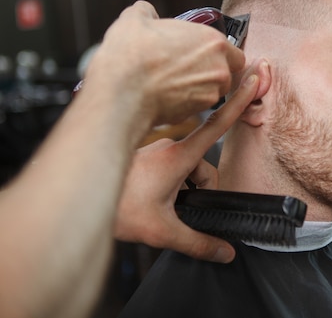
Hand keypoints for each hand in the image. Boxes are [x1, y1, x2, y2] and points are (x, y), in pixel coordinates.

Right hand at [85, 0, 245, 126]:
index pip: (233, 51)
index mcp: (213, 42)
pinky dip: (186, 102)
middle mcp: (219, 69)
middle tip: (184, 68)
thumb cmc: (131, 57)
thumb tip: (145, 12)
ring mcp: (210, 93)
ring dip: (198, 88)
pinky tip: (165, 95)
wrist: (121, 93)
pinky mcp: (197, 113)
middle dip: (209, 72)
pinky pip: (197, 107)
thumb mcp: (134, 20)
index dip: (218, 53)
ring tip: (171, 82)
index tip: (201, 54)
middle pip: (225, 73)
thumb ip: (147, 12)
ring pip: (212, 91)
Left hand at [114, 61, 268, 261]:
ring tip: (161, 208)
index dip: (239, 102)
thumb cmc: (115, 207)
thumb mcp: (161, 230)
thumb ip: (198, 242)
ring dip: (184, 189)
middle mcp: (168, 147)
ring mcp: (155, 151)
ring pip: (187, 169)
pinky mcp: (145, 157)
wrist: (77, 197)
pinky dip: (170, 185)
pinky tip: (152, 200)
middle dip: (200, 189)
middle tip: (179, 212)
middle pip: (203, 166)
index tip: (253, 80)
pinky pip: (171, 169)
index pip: (218, 125)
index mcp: (178, 156)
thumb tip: (224, 252)